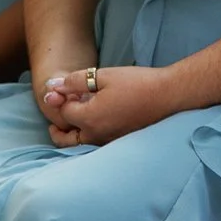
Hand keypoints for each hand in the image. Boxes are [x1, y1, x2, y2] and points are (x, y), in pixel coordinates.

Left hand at [39, 64, 168, 147]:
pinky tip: (94, 123)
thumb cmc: (137, 83)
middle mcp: (96, 134)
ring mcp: (108, 140)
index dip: (60, 99)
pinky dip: (88, 136)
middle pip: (65, 139)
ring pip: (80, 144)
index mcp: (89, 117)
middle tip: (54, 123)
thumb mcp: (103, 76)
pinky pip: (95, 142)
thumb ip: (75, 81)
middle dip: (57, 130)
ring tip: (72, 123)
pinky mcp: (119, 140)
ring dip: (72, 135)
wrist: (168, 95)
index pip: (64, 112)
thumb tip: (52, 86)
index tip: (59, 90)